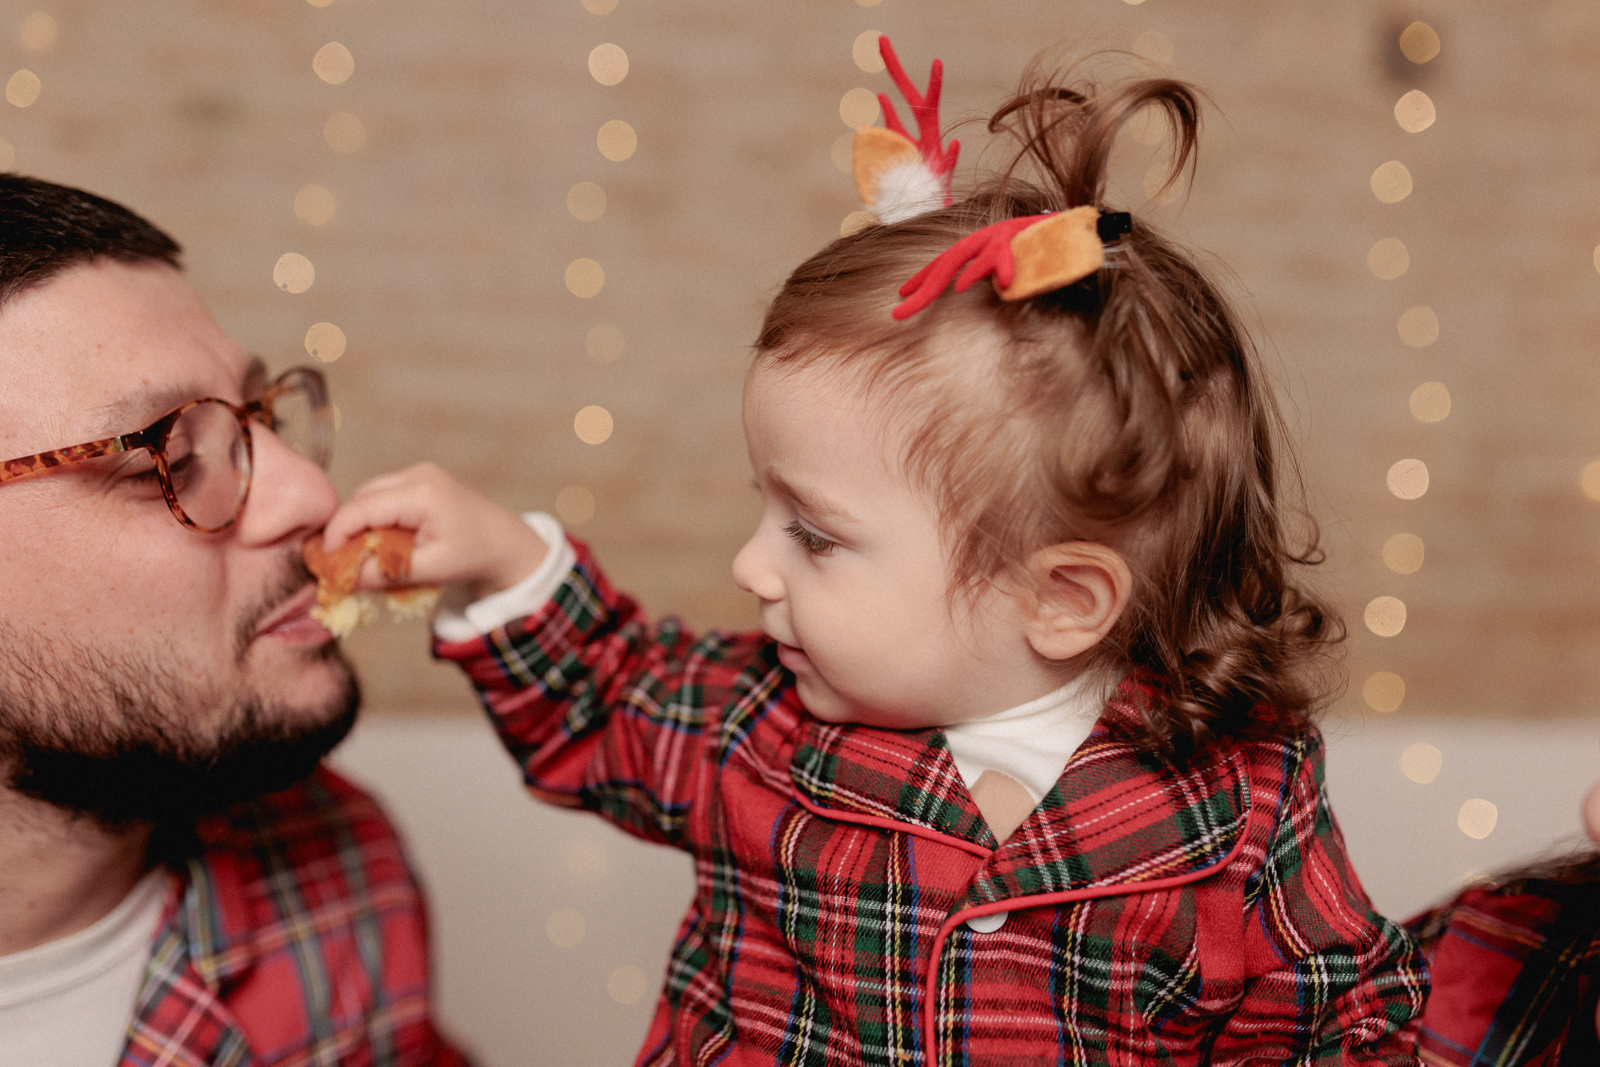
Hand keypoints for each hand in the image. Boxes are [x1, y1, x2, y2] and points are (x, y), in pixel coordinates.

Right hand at [321, 463, 548, 600]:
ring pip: (370, 494)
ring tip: (361, 555)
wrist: (507, 541)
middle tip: (339, 561)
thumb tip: (343, 580)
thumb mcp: (431, 569)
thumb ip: (387, 573)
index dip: (338, 534)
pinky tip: (380, 542)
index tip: (325, 561)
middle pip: (362, 497)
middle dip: (347, 528)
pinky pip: (384, 495)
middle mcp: (418, 475)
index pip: (362, 508)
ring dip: (360, 523)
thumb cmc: (474, 555)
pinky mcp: (420, 479)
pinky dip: (376, 517)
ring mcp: (419, 473)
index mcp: (422, 493)